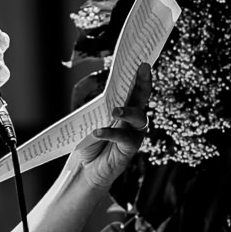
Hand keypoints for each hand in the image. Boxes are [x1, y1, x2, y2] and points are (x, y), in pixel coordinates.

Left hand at [66, 63, 149, 190]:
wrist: (87, 167)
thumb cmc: (89, 140)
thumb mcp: (90, 119)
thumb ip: (95, 106)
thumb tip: (96, 92)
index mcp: (125, 108)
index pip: (134, 89)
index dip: (141, 77)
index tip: (143, 63)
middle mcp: (134, 119)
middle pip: (142, 98)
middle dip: (144, 83)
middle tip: (143, 69)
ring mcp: (134, 133)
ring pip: (139, 118)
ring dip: (128, 112)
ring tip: (115, 111)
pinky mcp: (130, 149)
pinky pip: (124, 138)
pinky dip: (110, 133)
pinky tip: (97, 132)